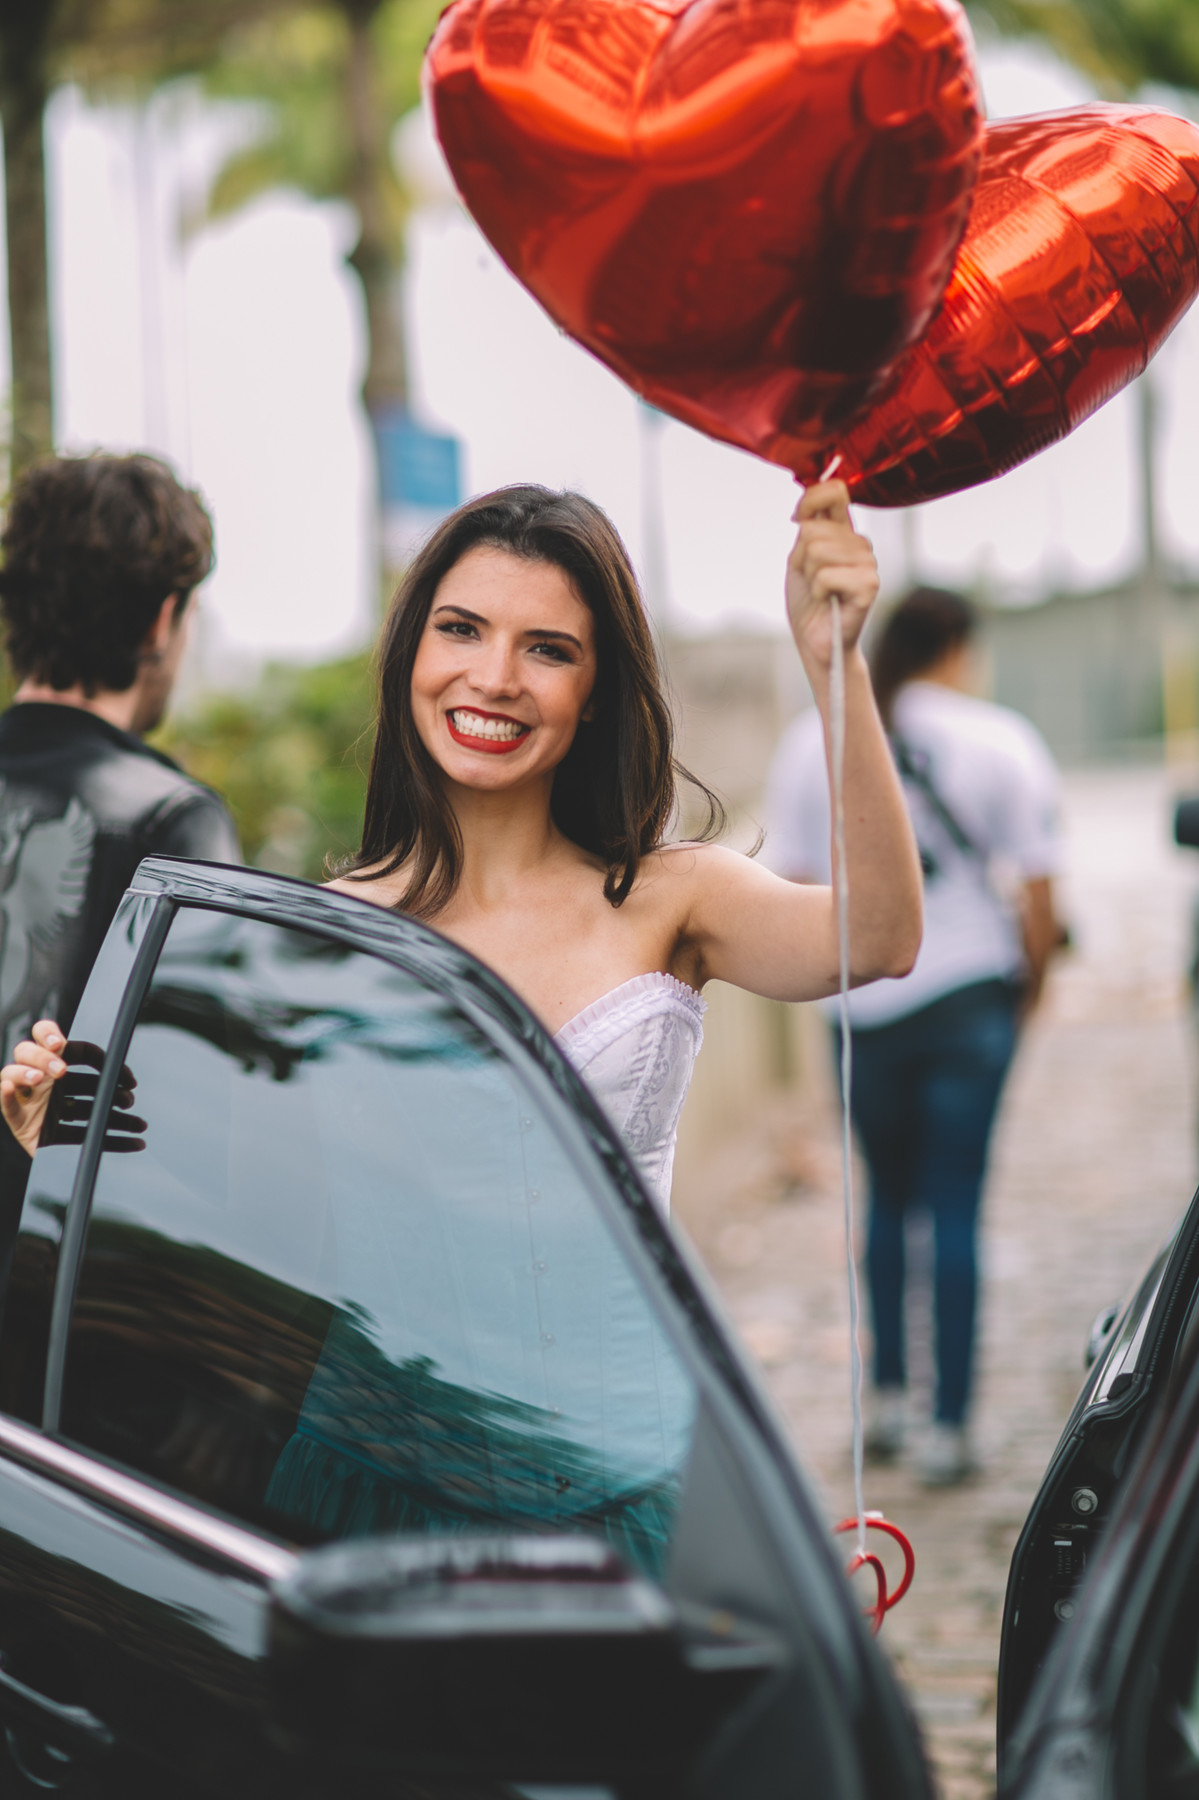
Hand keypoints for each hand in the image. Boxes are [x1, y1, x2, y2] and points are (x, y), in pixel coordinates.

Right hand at [0, 1027, 144, 1158]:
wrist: (63, 1155)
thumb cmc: (83, 1121)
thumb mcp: (96, 1100)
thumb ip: (109, 1085)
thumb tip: (130, 1085)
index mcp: (57, 1065)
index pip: (48, 1038)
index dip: (49, 1034)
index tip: (59, 1043)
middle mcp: (39, 1078)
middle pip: (28, 1052)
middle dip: (44, 1058)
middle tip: (60, 1071)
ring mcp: (26, 1098)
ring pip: (15, 1074)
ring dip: (25, 1073)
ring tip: (36, 1079)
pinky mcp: (18, 1120)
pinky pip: (7, 1105)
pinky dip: (5, 1095)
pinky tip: (7, 1088)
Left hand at [785, 479, 878, 676]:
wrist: (814, 639)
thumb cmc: (808, 601)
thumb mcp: (799, 558)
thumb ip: (807, 529)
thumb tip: (805, 510)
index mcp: (845, 531)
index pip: (834, 491)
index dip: (809, 500)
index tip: (797, 521)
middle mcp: (860, 543)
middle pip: (813, 529)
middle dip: (801, 559)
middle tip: (812, 580)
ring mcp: (868, 563)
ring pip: (817, 551)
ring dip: (808, 576)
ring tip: (820, 591)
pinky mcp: (869, 585)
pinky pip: (825, 575)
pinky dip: (817, 591)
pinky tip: (827, 600)